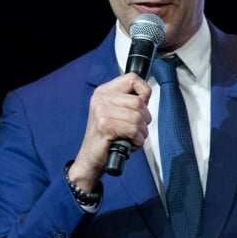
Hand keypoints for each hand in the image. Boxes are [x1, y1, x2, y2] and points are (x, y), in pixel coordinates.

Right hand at [69, 73, 152, 189]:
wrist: (90, 158)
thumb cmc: (106, 138)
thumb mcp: (115, 113)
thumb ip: (129, 102)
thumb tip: (146, 96)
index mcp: (104, 91)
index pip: (133, 78)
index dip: (145, 93)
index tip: (142, 107)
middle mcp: (100, 98)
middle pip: (139, 101)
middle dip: (145, 119)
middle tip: (138, 129)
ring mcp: (101, 111)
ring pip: (138, 117)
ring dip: (142, 132)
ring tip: (134, 138)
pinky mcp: (105, 126)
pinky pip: (133, 130)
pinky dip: (138, 140)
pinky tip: (131, 143)